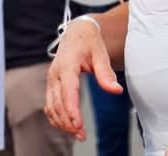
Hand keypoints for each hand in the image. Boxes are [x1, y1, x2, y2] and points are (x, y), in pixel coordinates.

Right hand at [44, 20, 121, 139]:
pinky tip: (67, 126)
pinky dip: (57, 117)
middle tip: (81, 135)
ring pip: (51, 106)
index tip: (78, 125)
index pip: (67, 90)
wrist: (77, 33)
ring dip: (62, 122)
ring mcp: (51, 79)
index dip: (71, 109)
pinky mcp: (52, 85)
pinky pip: (50, 105)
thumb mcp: (101, 53)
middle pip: (57, 102)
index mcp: (67, 64)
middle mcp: (55, 73)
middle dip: (68, 121)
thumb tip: (116, 90)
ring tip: (78, 134)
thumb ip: (106, 73)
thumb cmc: (89, 42)